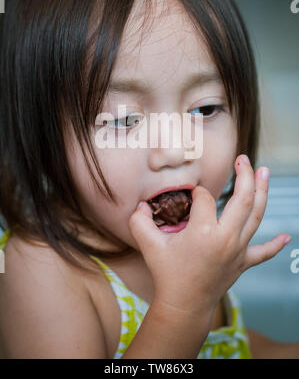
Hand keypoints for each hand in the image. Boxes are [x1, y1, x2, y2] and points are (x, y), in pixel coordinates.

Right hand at [128, 154, 290, 317]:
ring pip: (257, 215)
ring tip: (265, 172)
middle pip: (243, 198)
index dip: (196, 192)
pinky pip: (264, 252)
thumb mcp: (149, 245)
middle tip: (243, 159)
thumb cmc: (167, 274)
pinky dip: (276, 244)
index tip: (189, 194)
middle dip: (244, 175)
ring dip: (262, 191)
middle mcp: (226, 238)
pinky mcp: (243, 262)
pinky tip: (286, 236)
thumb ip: (139, 221)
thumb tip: (141, 205)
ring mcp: (238, 250)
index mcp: (204, 231)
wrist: (184, 306)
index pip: (204, 198)